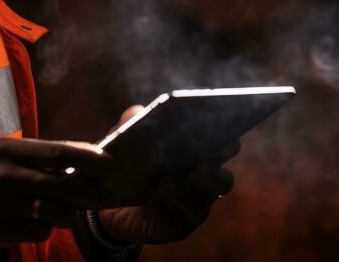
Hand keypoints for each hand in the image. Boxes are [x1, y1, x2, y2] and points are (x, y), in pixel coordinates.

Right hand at [0, 137, 118, 247]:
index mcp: (8, 150)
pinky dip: (47, 228)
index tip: (112, 163)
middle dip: (90, 191)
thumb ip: (37, 156)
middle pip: (61, 185)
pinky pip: (39, 232)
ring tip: (71, 209)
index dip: (88, 159)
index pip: (57, 153)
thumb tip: (81, 158)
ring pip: (54, 212)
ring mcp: (2, 206)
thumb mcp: (1, 151)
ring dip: (70, 212)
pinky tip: (42, 222)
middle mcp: (5, 176)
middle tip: (106, 194)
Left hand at [97, 105, 239, 244]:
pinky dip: (164, 206)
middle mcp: (204, 184)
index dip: (228, 140)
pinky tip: (150, 196)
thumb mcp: (124, 141)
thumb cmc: (127, 165)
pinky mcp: (178, 227)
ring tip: (166, 181)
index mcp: (199, 156)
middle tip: (194, 156)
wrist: (109, 205)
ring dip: (186, 189)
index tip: (222, 131)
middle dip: (213, 169)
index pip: (227, 147)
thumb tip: (138, 111)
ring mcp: (194, 208)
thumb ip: (130, 122)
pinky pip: (178, 219)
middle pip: (224, 179)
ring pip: (204, 202)